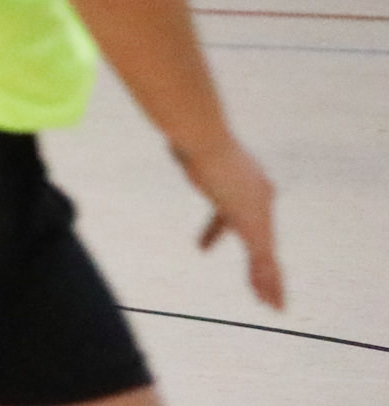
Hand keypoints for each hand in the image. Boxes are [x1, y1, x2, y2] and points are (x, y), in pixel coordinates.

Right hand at [177, 137, 284, 308]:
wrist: (206, 143)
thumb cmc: (193, 140)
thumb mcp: (191, 149)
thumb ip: (187, 151)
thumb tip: (173, 143)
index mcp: (247, 180)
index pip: (233, 214)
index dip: (216, 232)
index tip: (201, 248)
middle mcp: (261, 197)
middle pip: (262, 238)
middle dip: (261, 265)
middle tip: (262, 287)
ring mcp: (260, 214)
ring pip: (267, 256)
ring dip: (269, 283)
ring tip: (273, 305)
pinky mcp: (254, 227)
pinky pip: (263, 263)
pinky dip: (265, 283)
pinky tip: (267, 301)